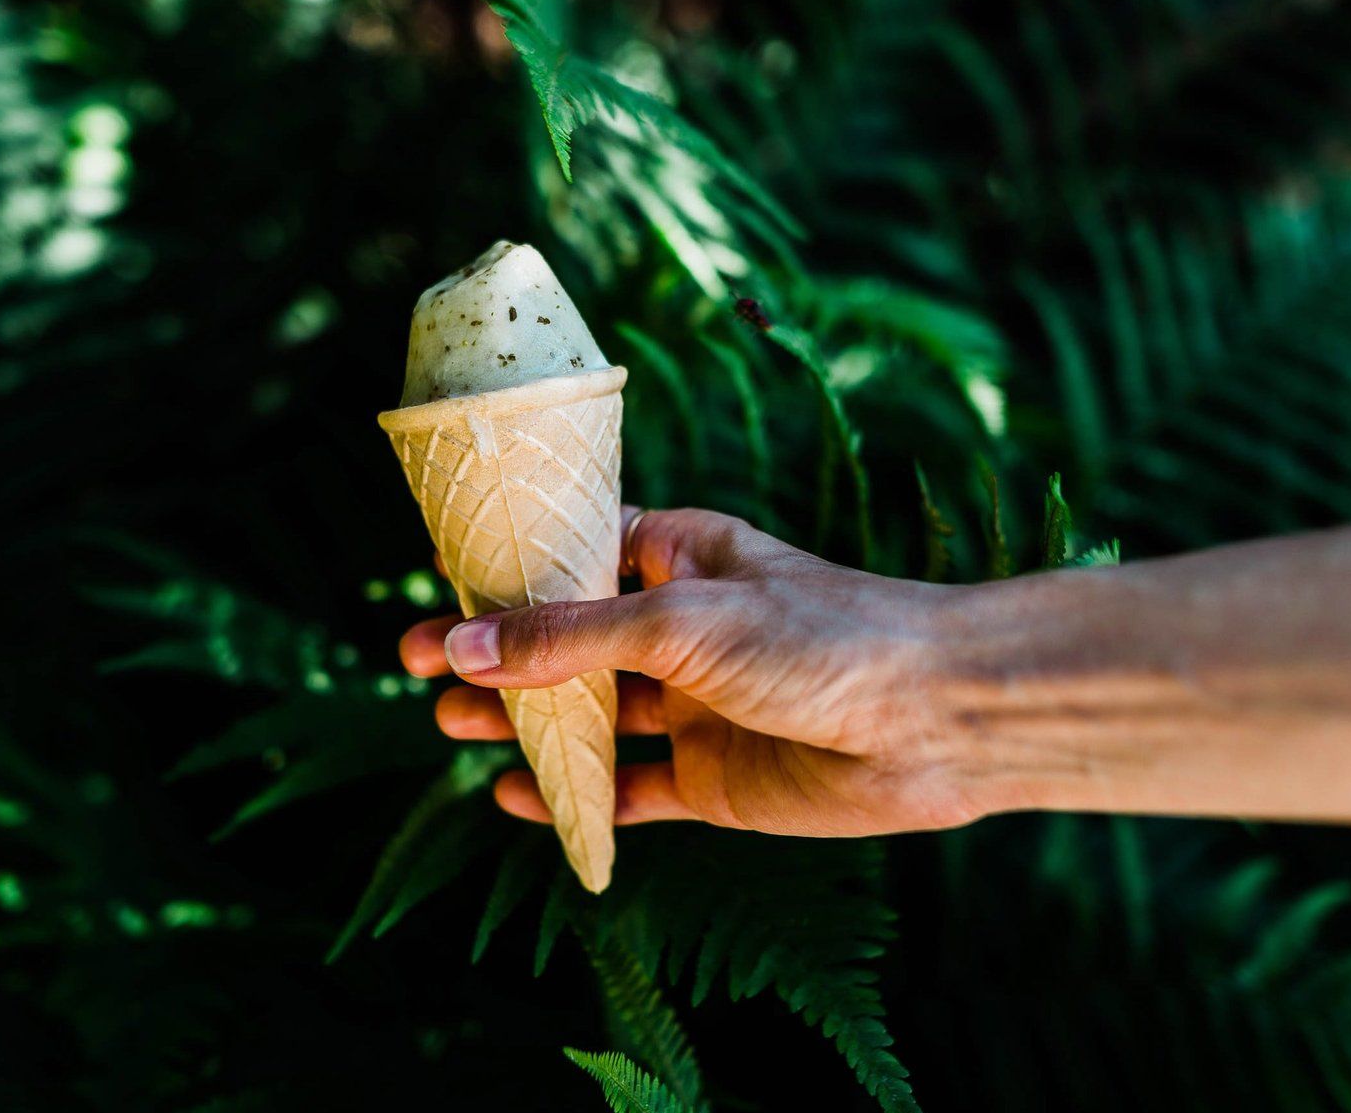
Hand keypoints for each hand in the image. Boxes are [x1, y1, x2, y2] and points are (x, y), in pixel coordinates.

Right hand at [397, 508, 999, 836]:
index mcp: (679, 557)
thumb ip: (568, 639)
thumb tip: (458, 645)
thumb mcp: (681, 624)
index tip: (436, 572)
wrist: (939, 721)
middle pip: (566, 640)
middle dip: (492, 651)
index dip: (506, 566)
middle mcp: (682, 628)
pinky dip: (575, 796)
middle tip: (411, 662)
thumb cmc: (824, 637)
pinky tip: (517, 799)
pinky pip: (629, 790)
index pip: (574, 552)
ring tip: (446, 725)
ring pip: (590, 716)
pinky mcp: (713, 778)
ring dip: (521, 722)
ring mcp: (696, 705)